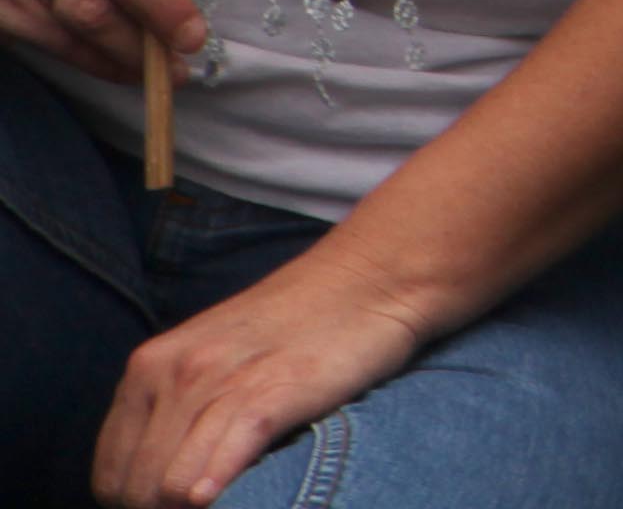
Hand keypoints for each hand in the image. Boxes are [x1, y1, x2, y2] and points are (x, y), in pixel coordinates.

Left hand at [94, 253, 427, 508]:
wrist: (373, 276)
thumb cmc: (298, 324)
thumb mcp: (215, 354)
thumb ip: (178, 404)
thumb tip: (154, 475)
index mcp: (150, 365)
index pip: (109, 472)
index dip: (136, 500)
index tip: (173, 502)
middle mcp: (175, 372)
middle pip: (135, 485)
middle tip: (201, 502)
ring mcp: (223, 380)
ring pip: (167, 485)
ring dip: (188, 505)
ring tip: (223, 499)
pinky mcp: (274, 391)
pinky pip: (221, 456)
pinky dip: (218, 485)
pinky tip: (218, 495)